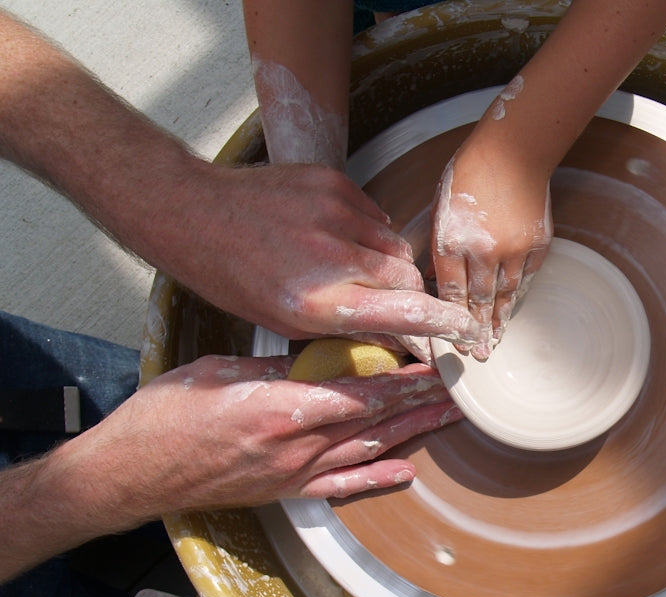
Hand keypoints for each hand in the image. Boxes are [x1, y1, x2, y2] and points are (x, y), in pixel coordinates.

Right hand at [68, 353, 459, 519]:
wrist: (131, 473)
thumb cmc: (164, 416)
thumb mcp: (220, 371)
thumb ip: (276, 367)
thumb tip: (323, 355)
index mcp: (282, 409)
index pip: (363, 392)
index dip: (406, 381)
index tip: (437, 366)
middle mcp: (297, 446)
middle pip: (376, 421)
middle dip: (422, 404)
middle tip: (462, 391)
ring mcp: (294, 474)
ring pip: (369, 450)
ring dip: (413, 434)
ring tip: (448, 419)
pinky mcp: (285, 493)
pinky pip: (342, 487)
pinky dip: (378, 480)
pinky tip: (408, 472)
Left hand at [165, 162, 485, 350]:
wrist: (194, 213)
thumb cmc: (234, 276)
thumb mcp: (287, 321)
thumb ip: (348, 327)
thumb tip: (398, 337)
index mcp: (319, 301)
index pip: (405, 312)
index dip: (443, 324)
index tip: (464, 330)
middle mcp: (333, 256)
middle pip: (407, 278)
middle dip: (409, 295)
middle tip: (388, 303)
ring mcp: (335, 213)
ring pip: (395, 247)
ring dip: (387, 263)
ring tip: (351, 268)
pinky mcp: (334, 184)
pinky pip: (376, 217)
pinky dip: (368, 234)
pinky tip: (337, 240)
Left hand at [430, 133, 552, 359]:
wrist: (514, 151)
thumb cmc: (470, 174)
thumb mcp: (441, 207)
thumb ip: (441, 247)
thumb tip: (440, 281)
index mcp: (452, 239)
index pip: (451, 292)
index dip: (452, 319)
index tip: (452, 340)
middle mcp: (483, 250)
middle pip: (479, 301)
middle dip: (477, 332)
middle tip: (478, 356)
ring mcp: (513, 250)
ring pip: (505, 295)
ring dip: (499, 321)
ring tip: (496, 342)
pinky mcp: (536, 245)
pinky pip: (525, 279)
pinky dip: (517, 297)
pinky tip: (512, 311)